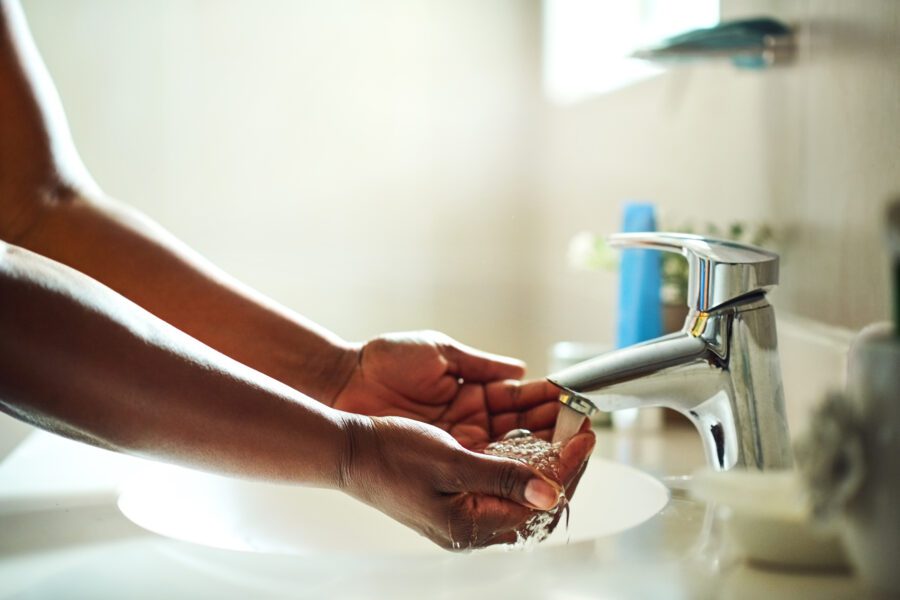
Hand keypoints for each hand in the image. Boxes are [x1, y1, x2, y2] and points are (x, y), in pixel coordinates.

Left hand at [332, 331, 562, 448]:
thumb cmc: (387, 361)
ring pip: (511, 454)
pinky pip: (486, 470)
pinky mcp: (444, 464)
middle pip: (524, 432)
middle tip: (585, 431)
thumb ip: (481, 365)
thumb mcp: (440, 352)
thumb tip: (521, 369)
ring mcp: (459, 445)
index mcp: (474, 393)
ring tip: (570, 448)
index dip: (550, 403)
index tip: (575, 401)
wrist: (344, 382)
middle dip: (556, 431)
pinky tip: (536, 467)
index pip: (522, 401)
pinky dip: (512, 469)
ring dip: (542, 451)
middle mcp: (471, 423)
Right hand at [341, 415, 594, 548]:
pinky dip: (521, 458)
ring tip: (564, 429)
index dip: (568, 467)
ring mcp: (464, 511)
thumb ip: (502, 478)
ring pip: (521, 488)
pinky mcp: (457, 495)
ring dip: (545, 458)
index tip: (584, 436)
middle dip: (563, 463)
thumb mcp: (451, 463)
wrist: (349, 451)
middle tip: (581, 429)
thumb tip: (550, 493)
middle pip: (535, 499)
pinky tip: (531, 439)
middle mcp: (471, 525)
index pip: (539, 501)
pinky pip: (501, 481)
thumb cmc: (391, 456)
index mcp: (471, 525)